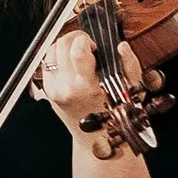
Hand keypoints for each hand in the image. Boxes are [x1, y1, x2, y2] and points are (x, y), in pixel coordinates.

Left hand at [37, 22, 132, 145]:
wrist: (95, 139)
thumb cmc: (115, 115)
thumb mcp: (131, 90)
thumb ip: (129, 65)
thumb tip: (120, 46)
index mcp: (86, 87)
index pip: (76, 51)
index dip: (85, 40)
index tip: (95, 44)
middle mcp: (66, 87)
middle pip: (60, 45)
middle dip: (75, 38)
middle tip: (88, 44)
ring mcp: (53, 89)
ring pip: (50, 50)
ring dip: (64, 45)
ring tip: (80, 52)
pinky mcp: (47, 90)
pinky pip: (47, 62)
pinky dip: (58, 56)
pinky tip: (71, 63)